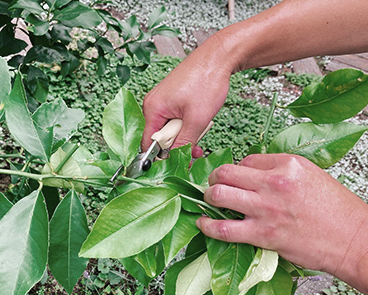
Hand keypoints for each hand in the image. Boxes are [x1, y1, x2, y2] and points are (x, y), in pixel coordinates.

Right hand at [141, 39, 233, 157]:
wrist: (219, 57)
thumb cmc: (207, 81)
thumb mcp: (197, 119)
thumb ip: (183, 142)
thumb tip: (174, 159)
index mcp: (153, 108)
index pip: (148, 143)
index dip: (161, 157)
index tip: (176, 163)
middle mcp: (153, 104)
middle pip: (160, 136)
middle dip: (178, 144)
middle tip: (196, 148)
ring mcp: (163, 100)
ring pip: (170, 128)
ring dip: (186, 134)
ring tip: (201, 128)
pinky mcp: (172, 98)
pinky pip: (175, 118)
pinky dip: (188, 123)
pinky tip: (199, 119)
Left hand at [197, 154, 367, 294]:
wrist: (354, 240)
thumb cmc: (337, 211)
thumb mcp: (312, 175)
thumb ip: (281, 171)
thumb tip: (252, 172)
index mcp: (288, 164)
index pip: (246, 160)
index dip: (237, 170)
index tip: (236, 178)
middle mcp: (274, 182)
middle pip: (226, 172)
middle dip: (214, 177)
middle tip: (213, 184)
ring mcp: (266, 209)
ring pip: (218, 194)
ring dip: (208, 197)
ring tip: (208, 200)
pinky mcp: (263, 234)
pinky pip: (223, 228)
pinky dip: (207, 226)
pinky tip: (203, 223)